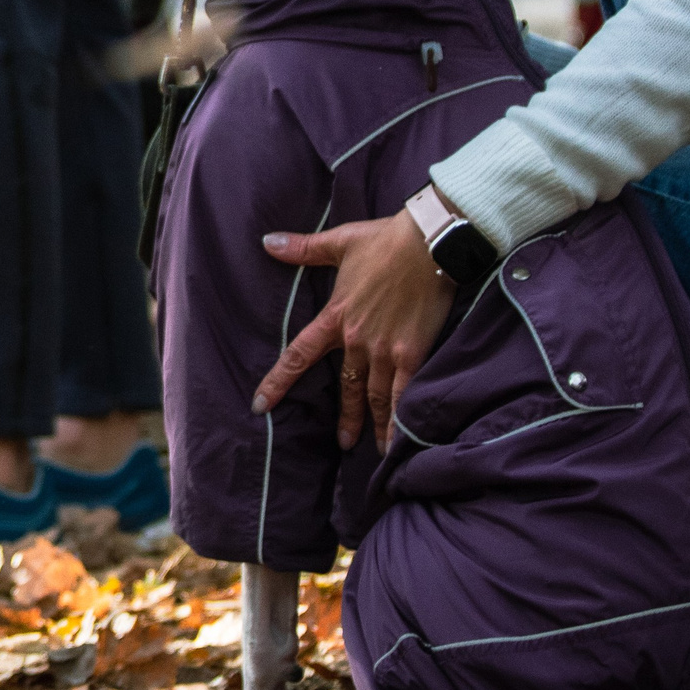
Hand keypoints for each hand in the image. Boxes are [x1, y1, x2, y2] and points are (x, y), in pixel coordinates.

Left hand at [249, 212, 453, 450]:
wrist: (429, 242)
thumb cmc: (385, 240)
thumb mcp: (339, 242)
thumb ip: (303, 249)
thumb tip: (267, 242)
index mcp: (336, 317)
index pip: (298, 355)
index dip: (278, 382)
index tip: (260, 406)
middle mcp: (356, 339)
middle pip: (346, 386)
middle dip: (345, 416)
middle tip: (342, 442)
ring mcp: (385, 349)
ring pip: (375, 396)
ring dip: (373, 424)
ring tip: (374, 449)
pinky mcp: (412, 353)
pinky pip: (404, 394)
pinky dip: (401, 419)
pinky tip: (401, 440)